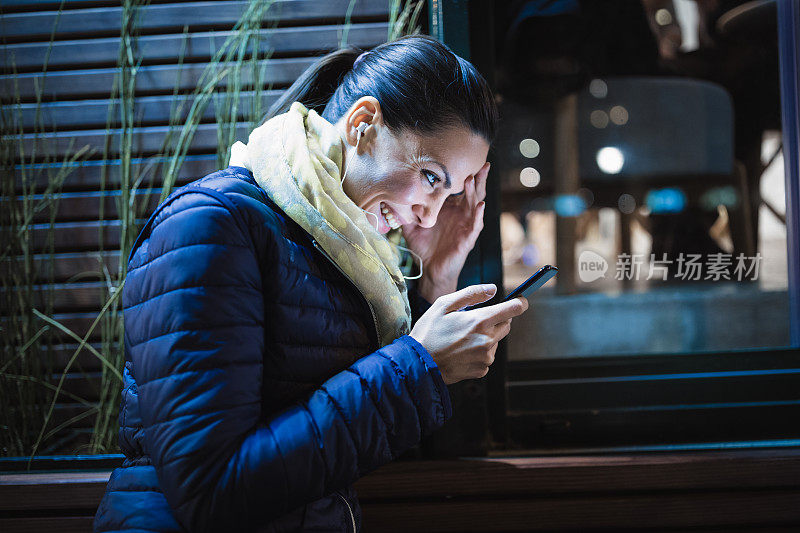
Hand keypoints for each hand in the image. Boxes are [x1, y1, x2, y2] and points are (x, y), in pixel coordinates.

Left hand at [402, 162, 489, 301]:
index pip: (458, 189)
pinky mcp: (468, 239)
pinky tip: (480, 206)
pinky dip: (478, 215)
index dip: (462, 175)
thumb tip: (398, 198)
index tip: (463, 159)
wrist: (430, 270)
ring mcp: (466, 226)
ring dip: (475, 192)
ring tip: (474, 178)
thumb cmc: (424, 247)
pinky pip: (475, 225)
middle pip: (473, 192)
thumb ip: (407, 212)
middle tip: (483, 163)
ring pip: (475, 205)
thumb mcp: (412, 226)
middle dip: (478, 178)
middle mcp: (461, 215)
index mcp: (450, 209)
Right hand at [410, 284, 527, 383]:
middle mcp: (487, 340)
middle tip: (475, 320)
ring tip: (462, 338)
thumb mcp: (444, 305)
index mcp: (479, 321)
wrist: (418, 364)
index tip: (521, 300)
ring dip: (486, 336)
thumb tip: (493, 289)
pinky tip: (462, 351)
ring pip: (496, 341)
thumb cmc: (428, 332)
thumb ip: (471, 294)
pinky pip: (487, 356)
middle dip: (496, 319)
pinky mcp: (482, 370)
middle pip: (506, 325)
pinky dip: (479, 352)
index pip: (513, 309)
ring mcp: (486, 357)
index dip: (519, 302)